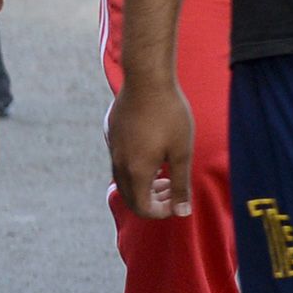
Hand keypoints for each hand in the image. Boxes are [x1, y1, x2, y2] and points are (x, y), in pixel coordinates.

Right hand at [106, 75, 193, 218]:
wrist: (147, 79)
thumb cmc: (169, 114)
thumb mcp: (182, 152)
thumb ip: (181, 185)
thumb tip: (182, 213)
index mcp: (136, 171)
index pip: (143, 208)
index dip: (162, 212)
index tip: (178, 200)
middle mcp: (119, 163)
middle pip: (130, 197)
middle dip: (152, 200)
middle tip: (172, 188)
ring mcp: (112, 147)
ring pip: (123, 179)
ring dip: (143, 183)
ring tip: (164, 172)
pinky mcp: (111, 134)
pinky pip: (119, 160)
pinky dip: (135, 166)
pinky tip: (152, 149)